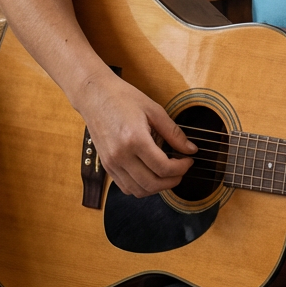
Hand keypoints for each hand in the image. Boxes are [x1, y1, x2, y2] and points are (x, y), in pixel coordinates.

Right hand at [78, 71, 197, 197]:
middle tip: (182, 170)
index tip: (189, 160)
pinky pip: (126, 187)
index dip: (181, 168)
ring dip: (157, 187)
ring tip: (168, 173)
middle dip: (172, 181)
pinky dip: (141, 187)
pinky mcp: (106, 166)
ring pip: (138, 191)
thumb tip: (191, 150)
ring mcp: (111, 163)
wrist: (94, 95)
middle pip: (152, 184)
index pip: (163, 167)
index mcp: (134, 139)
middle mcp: (121, 156)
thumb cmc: (123, 98)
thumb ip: (173, 133)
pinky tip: (151, 174)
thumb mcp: (154, 110)